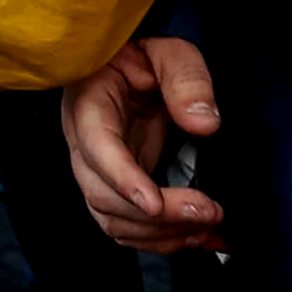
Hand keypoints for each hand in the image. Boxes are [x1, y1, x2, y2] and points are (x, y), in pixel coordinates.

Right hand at [61, 35, 223, 249]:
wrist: (127, 68)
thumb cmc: (143, 56)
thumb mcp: (168, 51)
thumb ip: (186, 78)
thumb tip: (205, 124)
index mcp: (89, 106)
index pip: (97, 148)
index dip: (123, 179)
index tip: (154, 202)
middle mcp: (84, 145)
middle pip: (102, 195)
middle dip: (155, 216)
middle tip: (208, 211)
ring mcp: (97, 171)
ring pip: (112, 220)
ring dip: (159, 235)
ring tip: (207, 230)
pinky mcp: (115, 188)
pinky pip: (126, 226)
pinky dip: (159, 240)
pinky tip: (195, 238)